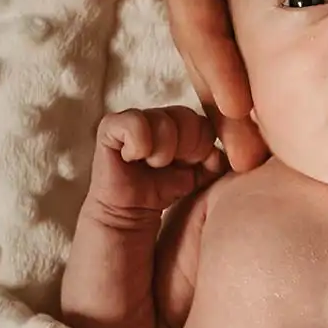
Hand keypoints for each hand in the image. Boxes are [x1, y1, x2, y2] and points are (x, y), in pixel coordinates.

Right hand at [86, 106, 225, 223]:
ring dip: (161, 152)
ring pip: (164, 121)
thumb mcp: (198, 175)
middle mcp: (160, 115)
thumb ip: (214, 161)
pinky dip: (139, 145)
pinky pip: (135, 123)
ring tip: (151, 164)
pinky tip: (132, 158)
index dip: (201, 147)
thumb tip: (216, 151)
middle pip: (187, 117)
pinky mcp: (111, 125)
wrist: (130, 212)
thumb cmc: (163, 191)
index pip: (205, 122)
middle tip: (168, 166)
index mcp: (183, 122)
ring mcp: (135, 117)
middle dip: (183, 149)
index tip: (188, 165)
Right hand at [133, 0, 327, 173]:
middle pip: (205, 26)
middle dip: (225, 95)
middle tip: (249, 161)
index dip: (211, 51)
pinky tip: (309, 86)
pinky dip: (285, 47)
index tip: (237, 105)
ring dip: (252, 86)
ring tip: (274, 150)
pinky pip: (269, 2)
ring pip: (233, 26)